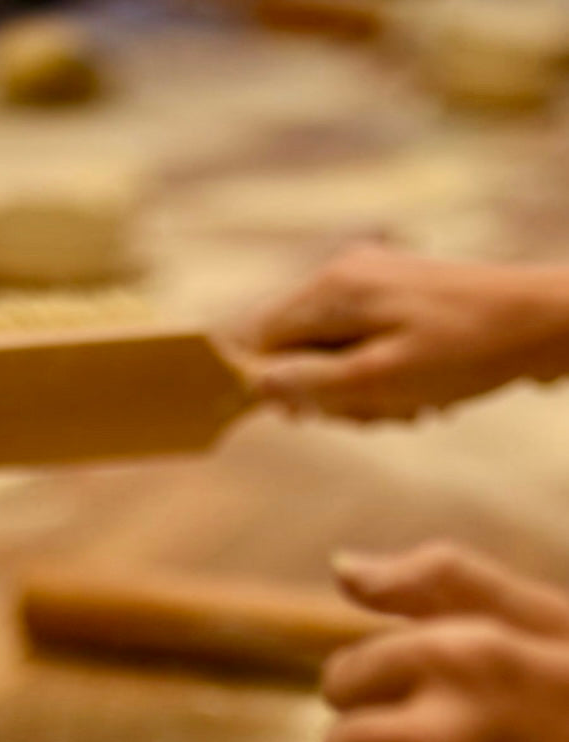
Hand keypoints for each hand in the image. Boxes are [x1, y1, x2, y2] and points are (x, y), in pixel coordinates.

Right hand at [230, 245, 568, 421]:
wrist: (545, 321)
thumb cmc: (466, 353)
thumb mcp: (379, 380)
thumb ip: (308, 382)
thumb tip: (251, 385)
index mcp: (332, 289)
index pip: (258, 339)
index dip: (270, 385)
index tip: (304, 416)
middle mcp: (343, 274)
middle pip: (294, 349)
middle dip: (324, 393)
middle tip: (373, 411)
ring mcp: (372, 281)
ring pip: (329, 354)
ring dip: (358, 393)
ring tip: (406, 404)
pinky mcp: (397, 295)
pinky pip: (363, 347)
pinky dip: (382, 378)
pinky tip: (420, 391)